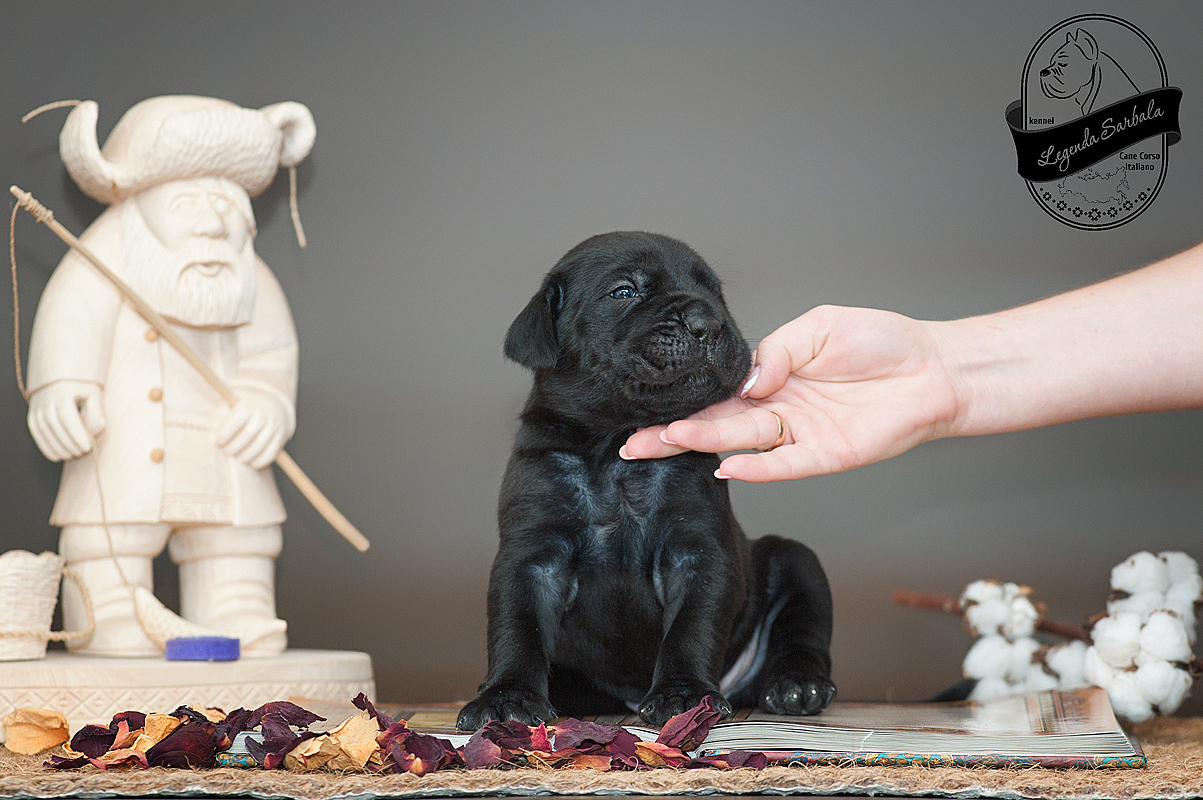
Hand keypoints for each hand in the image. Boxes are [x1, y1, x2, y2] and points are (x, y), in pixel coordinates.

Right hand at [27, 380, 106, 461]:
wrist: (65, 372)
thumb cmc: (85, 386)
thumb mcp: (95, 394)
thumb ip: (96, 413)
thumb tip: (91, 433)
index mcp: (63, 390)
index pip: (68, 417)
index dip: (77, 434)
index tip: (87, 447)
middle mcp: (46, 397)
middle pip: (54, 425)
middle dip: (68, 443)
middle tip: (80, 453)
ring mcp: (37, 403)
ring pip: (43, 429)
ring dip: (57, 446)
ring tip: (70, 456)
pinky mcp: (33, 410)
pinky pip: (35, 430)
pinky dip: (44, 445)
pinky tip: (55, 456)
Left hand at [216, 389, 290, 468]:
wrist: (271, 404)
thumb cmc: (243, 406)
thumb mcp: (231, 403)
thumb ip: (220, 413)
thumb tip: (212, 427)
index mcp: (250, 403)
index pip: (238, 418)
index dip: (226, 432)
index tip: (218, 440)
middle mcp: (265, 413)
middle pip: (249, 433)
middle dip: (234, 446)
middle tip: (225, 451)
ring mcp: (275, 425)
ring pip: (260, 445)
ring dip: (245, 455)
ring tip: (236, 457)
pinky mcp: (281, 437)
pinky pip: (270, 453)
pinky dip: (259, 461)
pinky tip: (249, 462)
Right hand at [622, 305, 960, 481]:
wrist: (933, 369)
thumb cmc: (882, 342)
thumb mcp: (820, 327)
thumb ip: (779, 350)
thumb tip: (748, 379)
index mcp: (772, 378)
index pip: (717, 394)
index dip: (684, 402)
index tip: (647, 408)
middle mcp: (779, 410)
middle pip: (717, 425)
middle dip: (674, 433)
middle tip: (633, 443)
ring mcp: (800, 435)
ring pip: (742, 442)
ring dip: (704, 445)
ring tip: (666, 443)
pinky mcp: (826, 456)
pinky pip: (785, 465)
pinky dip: (757, 468)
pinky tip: (726, 467)